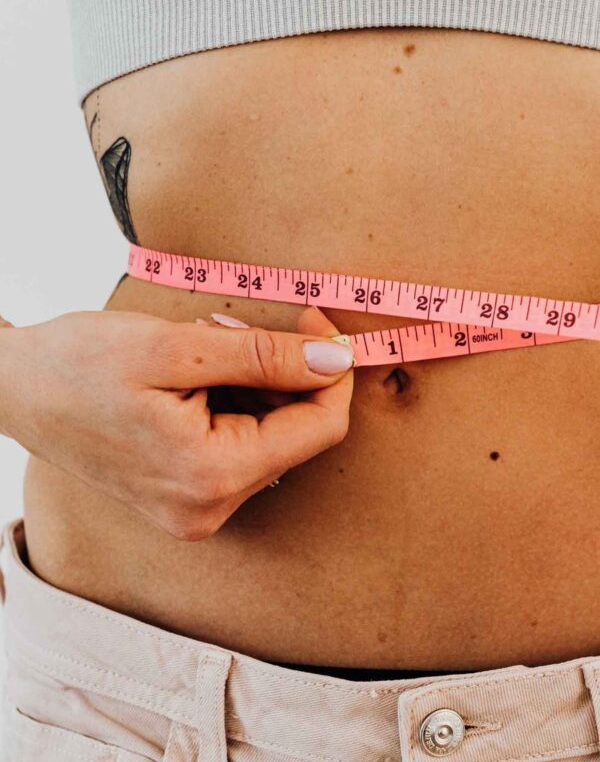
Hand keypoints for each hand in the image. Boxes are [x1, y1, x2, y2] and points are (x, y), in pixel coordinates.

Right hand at [0, 306, 353, 539]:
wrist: (12, 390)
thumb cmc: (77, 364)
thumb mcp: (177, 346)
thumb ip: (266, 355)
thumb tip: (338, 359)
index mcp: (210, 476)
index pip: (319, 429)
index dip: (333, 371)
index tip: (319, 320)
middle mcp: (210, 508)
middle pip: (298, 434)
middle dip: (287, 371)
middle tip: (242, 326)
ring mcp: (198, 507)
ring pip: (273, 435)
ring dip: (259, 382)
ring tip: (208, 348)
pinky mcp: (189, 496)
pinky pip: (244, 444)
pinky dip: (239, 401)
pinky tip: (202, 375)